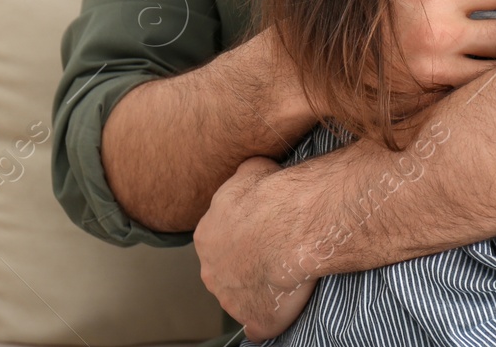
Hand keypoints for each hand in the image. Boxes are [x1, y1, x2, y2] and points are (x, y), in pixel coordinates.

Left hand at [194, 157, 315, 340]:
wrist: (290, 226)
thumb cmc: (273, 195)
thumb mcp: (253, 169)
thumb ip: (245, 176)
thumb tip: (249, 172)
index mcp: (206, 236)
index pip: (219, 242)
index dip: (240, 239)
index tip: (260, 234)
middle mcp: (211, 270)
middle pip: (225, 272)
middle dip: (244, 266)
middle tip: (272, 255)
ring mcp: (229, 298)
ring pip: (241, 297)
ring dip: (258, 291)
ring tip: (284, 277)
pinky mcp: (254, 318)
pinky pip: (259, 326)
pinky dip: (268, 321)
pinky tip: (282, 310)